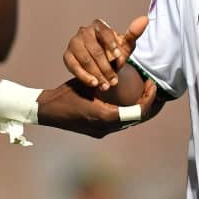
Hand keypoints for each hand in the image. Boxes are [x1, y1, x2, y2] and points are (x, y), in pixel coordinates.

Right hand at [37, 76, 158, 138]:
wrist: (47, 111)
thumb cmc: (65, 95)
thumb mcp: (88, 82)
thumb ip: (106, 79)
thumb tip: (123, 66)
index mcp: (105, 117)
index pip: (137, 112)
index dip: (148, 98)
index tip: (151, 83)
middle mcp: (106, 128)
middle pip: (136, 119)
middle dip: (147, 102)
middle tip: (150, 86)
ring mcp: (102, 131)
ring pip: (129, 121)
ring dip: (137, 106)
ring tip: (141, 90)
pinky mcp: (98, 130)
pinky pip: (119, 121)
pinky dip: (126, 109)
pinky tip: (126, 97)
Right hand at [63, 16, 147, 90]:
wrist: (102, 65)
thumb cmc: (114, 53)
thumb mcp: (125, 46)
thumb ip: (134, 33)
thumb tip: (145, 19)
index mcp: (98, 25)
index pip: (104, 32)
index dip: (111, 44)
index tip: (119, 57)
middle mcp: (84, 31)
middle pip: (95, 50)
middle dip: (106, 68)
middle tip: (114, 81)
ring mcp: (74, 43)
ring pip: (85, 59)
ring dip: (97, 74)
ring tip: (106, 85)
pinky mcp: (67, 55)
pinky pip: (74, 66)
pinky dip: (84, 76)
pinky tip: (94, 83)